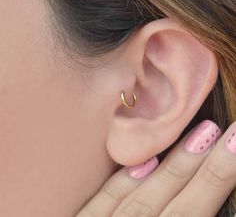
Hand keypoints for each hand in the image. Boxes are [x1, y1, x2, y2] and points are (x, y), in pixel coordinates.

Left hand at [76, 120, 235, 216]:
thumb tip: (199, 189)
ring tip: (202, 132)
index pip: (192, 213)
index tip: (234, 144)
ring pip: (141, 198)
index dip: (215, 179)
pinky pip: (101, 205)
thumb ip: (182, 212)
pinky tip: (144, 162)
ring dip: (173, 167)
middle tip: (229, 131)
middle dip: (203, 167)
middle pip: (173, 203)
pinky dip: (124, 184)